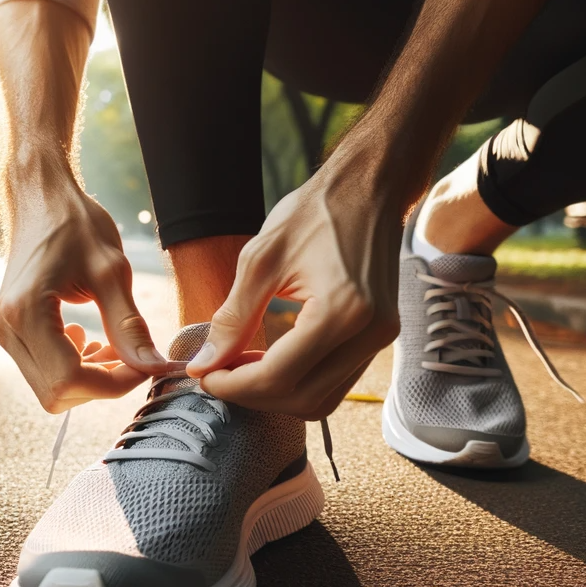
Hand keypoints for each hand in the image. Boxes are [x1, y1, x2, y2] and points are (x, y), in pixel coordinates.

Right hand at [0, 175, 168, 412]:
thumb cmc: (75, 223)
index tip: (143, 366)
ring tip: (113, 346)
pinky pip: (42, 370)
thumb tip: (153, 367)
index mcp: (26, 312)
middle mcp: (5, 327)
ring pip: (49, 387)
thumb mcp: (111, 272)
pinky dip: (72, 367)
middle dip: (101, 384)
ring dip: (88, 377)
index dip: (113, 384)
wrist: (41, 197)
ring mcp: (1, 330)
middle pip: (57, 392)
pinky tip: (90, 340)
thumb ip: (129, 326)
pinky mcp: (6, 329)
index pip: (69, 380)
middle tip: (131, 357)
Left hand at [185, 155, 401, 418]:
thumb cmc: (314, 212)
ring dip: (277, 393)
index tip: (204, 376)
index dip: (234, 385)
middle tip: (218, 373)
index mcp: (341, 311)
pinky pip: (336, 380)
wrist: (368, 187)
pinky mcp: (381, 335)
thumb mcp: (260, 260)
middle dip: (253, 395)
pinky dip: (300, 380)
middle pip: (302, 399)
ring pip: (322, 399)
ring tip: (242, 367)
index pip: (279, 376)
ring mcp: (381, 338)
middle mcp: (369, 333)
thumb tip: (204, 364)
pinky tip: (272, 359)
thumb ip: (232, 319)